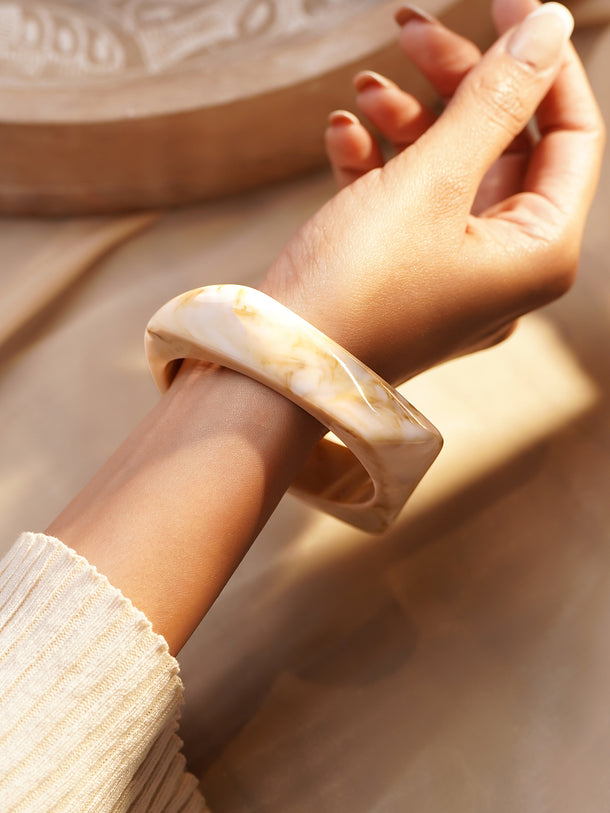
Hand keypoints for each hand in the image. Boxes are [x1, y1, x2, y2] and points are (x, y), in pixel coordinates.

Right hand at [262, 0, 603, 383]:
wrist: (278, 370)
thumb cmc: (357, 287)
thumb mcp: (429, 181)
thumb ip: (493, 101)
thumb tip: (549, 24)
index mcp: (539, 252)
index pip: (572, 134)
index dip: (542, 63)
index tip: (506, 5)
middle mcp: (506, 266)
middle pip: (504, 146)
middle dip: (457, 83)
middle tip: (410, 29)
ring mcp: (455, 273)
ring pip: (451, 170)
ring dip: (409, 119)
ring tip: (361, 91)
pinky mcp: (406, 276)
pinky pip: (408, 204)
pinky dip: (379, 165)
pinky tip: (341, 136)